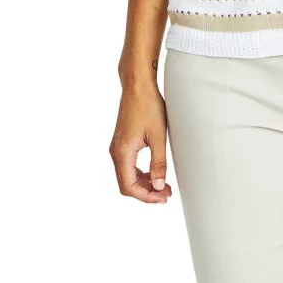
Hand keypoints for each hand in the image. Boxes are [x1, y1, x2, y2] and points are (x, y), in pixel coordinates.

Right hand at [109, 81, 172, 202]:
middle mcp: (115, 152)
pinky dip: (141, 173)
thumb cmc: (148, 106)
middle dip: (146, 192)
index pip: (129, 186)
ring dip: (144, 183)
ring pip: (127, 176)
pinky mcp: (122, 142)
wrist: (137, 85)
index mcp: (122, 152)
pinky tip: (155, 172)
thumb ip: (158, 162)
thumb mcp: (158, 135)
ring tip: (164, 186)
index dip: (146, 196)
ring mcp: (117, 147)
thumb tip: (159, 186)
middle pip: (127, 184)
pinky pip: (128, 165)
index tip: (163, 197)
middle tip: (167, 194)